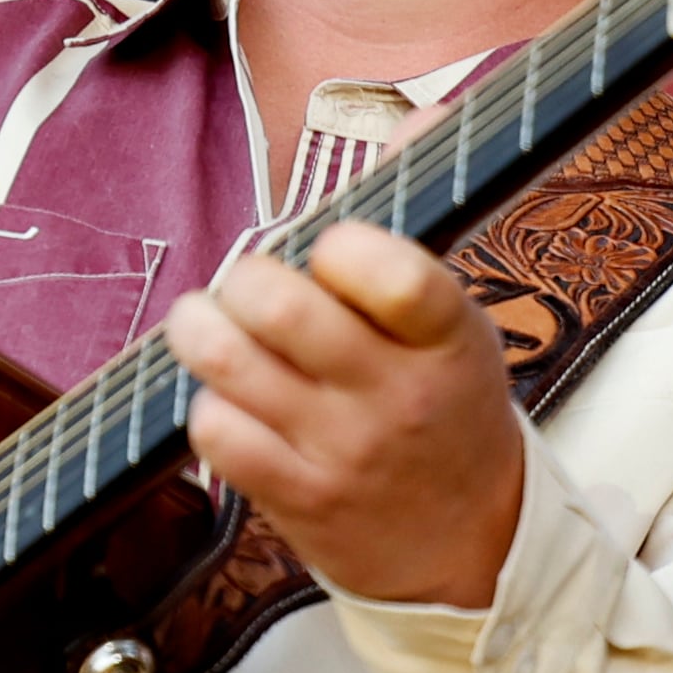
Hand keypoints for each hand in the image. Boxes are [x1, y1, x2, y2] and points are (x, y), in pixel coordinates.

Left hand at [162, 223, 523, 609]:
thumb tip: (399, 125)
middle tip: (247, 288)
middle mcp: (397, 394)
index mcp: (446, 338)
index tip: (328, 253)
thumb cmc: (447, 412)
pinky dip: (208, 404)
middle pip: (280, 307)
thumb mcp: (458, 330)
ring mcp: (344, 451)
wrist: (471, 546)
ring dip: (200, 329)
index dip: (339, 246)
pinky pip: (217, 431)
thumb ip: (411, 244)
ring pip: (229, 361)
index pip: (391, 273)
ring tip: (206, 325)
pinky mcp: (300, 499)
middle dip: (244, 278)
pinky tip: (229, 400)